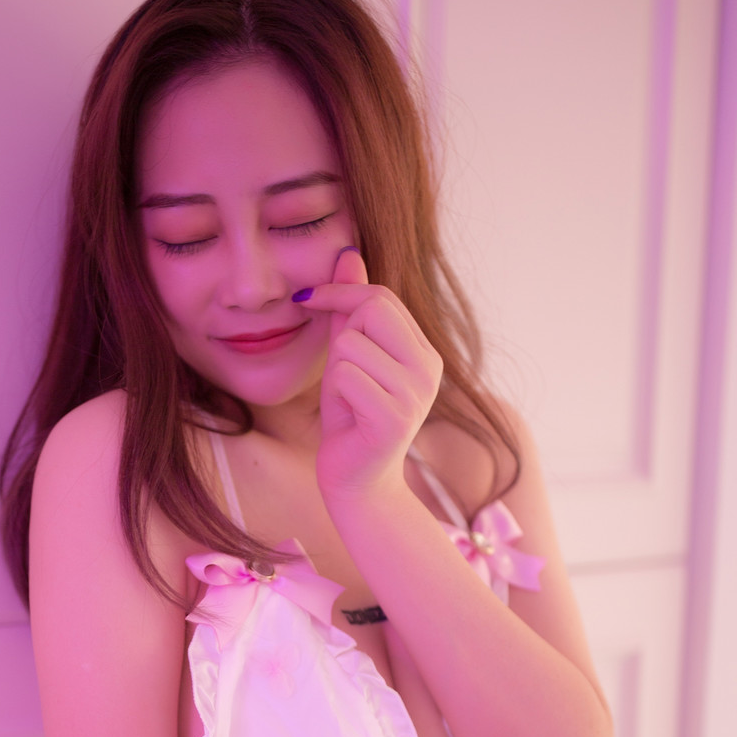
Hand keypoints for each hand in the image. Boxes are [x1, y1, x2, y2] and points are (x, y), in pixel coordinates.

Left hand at [294, 247, 443, 500]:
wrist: (357, 483)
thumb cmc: (351, 419)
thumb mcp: (349, 357)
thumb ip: (350, 310)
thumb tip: (347, 254)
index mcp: (424, 352)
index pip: (381, 298)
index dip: (341, 293)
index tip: (307, 299)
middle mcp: (429, 369)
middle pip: (371, 310)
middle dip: (342, 335)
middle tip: (343, 374)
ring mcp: (416, 394)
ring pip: (350, 345)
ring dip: (335, 372)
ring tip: (348, 401)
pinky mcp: (394, 418)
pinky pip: (346, 376)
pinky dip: (335, 394)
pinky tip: (348, 417)